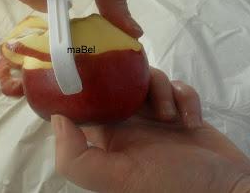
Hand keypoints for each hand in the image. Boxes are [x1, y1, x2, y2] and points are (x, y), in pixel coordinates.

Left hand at [51, 68, 249, 192]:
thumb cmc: (171, 187)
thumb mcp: (116, 179)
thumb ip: (78, 157)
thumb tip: (57, 118)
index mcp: (108, 138)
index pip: (86, 104)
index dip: (84, 86)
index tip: (89, 67)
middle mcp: (128, 124)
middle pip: (119, 84)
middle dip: (130, 81)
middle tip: (142, 91)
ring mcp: (156, 117)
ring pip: (148, 80)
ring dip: (161, 91)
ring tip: (170, 116)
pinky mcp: (181, 111)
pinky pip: (178, 87)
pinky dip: (186, 97)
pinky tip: (192, 119)